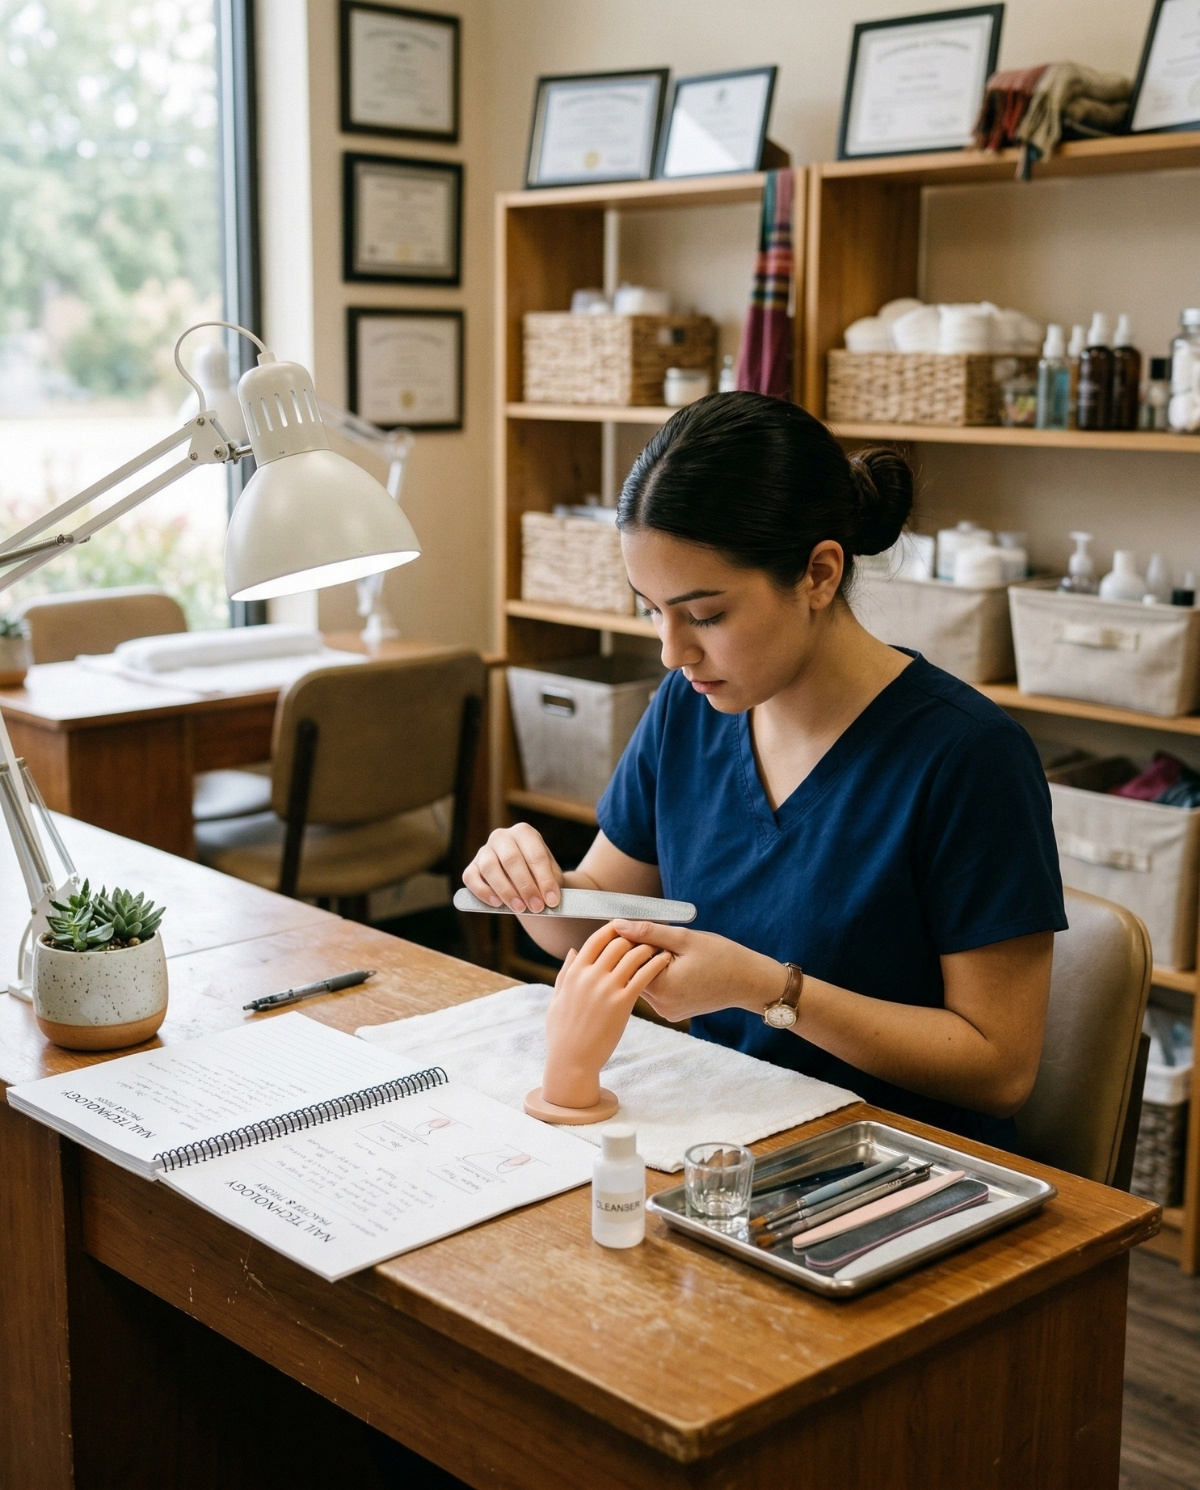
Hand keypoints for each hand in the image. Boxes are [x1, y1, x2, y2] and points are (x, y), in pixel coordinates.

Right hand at [462, 822, 563, 913]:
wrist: (524, 880)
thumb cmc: (539, 876)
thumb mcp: (551, 876)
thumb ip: (551, 883)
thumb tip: (549, 898)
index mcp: (524, 832)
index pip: (536, 855)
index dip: (545, 879)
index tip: (552, 900)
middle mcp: (502, 837)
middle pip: (511, 859)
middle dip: (525, 886)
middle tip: (537, 907)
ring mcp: (484, 851)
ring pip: (490, 867)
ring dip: (505, 890)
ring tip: (520, 908)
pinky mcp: (472, 867)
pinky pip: (471, 878)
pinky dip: (483, 892)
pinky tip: (497, 903)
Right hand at [542, 924, 672, 1107]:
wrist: (571, 1061)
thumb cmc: (562, 1032)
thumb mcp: (557, 998)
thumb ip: (565, 972)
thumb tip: (573, 951)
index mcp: (575, 972)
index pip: (596, 939)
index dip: (613, 929)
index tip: (625, 927)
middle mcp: (591, 975)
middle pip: (618, 943)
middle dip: (634, 937)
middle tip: (647, 936)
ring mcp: (607, 988)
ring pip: (633, 955)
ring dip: (648, 947)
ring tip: (659, 946)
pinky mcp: (622, 1003)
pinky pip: (644, 976)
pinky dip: (656, 964)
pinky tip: (665, 961)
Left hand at [610, 921, 783, 1024]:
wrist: (749, 981)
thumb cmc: (722, 957)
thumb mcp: (684, 938)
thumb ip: (648, 931)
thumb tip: (618, 925)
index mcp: (661, 988)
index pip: (628, 962)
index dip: (634, 941)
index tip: (650, 931)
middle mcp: (661, 1006)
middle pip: (633, 974)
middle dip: (640, 953)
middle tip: (661, 938)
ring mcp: (666, 1011)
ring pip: (643, 982)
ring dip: (649, 964)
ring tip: (673, 953)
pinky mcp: (673, 1012)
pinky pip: (657, 990)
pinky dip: (660, 975)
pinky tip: (677, 965)